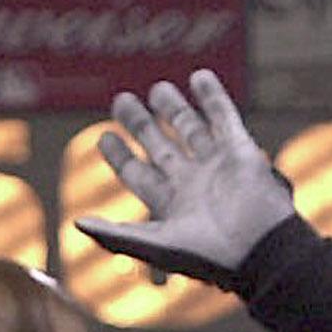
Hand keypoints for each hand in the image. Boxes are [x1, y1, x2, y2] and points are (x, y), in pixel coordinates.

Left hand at [74, 69, 295, 288]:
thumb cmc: (203, 254)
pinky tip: (199, 77)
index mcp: (168, 204)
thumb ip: (113, 234)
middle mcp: (191, 183)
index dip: (120, 155)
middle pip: (159, 146)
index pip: (137, 173)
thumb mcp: (152, 244)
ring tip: (158, 88)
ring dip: (174, 108)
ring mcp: (216, 166)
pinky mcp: (240, 151)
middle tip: (121, 100)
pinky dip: (213, 97)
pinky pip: (225, 117)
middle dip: (140, 123)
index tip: (104, 136)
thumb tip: (77, 222)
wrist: (254, 249)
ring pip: (190, 129)